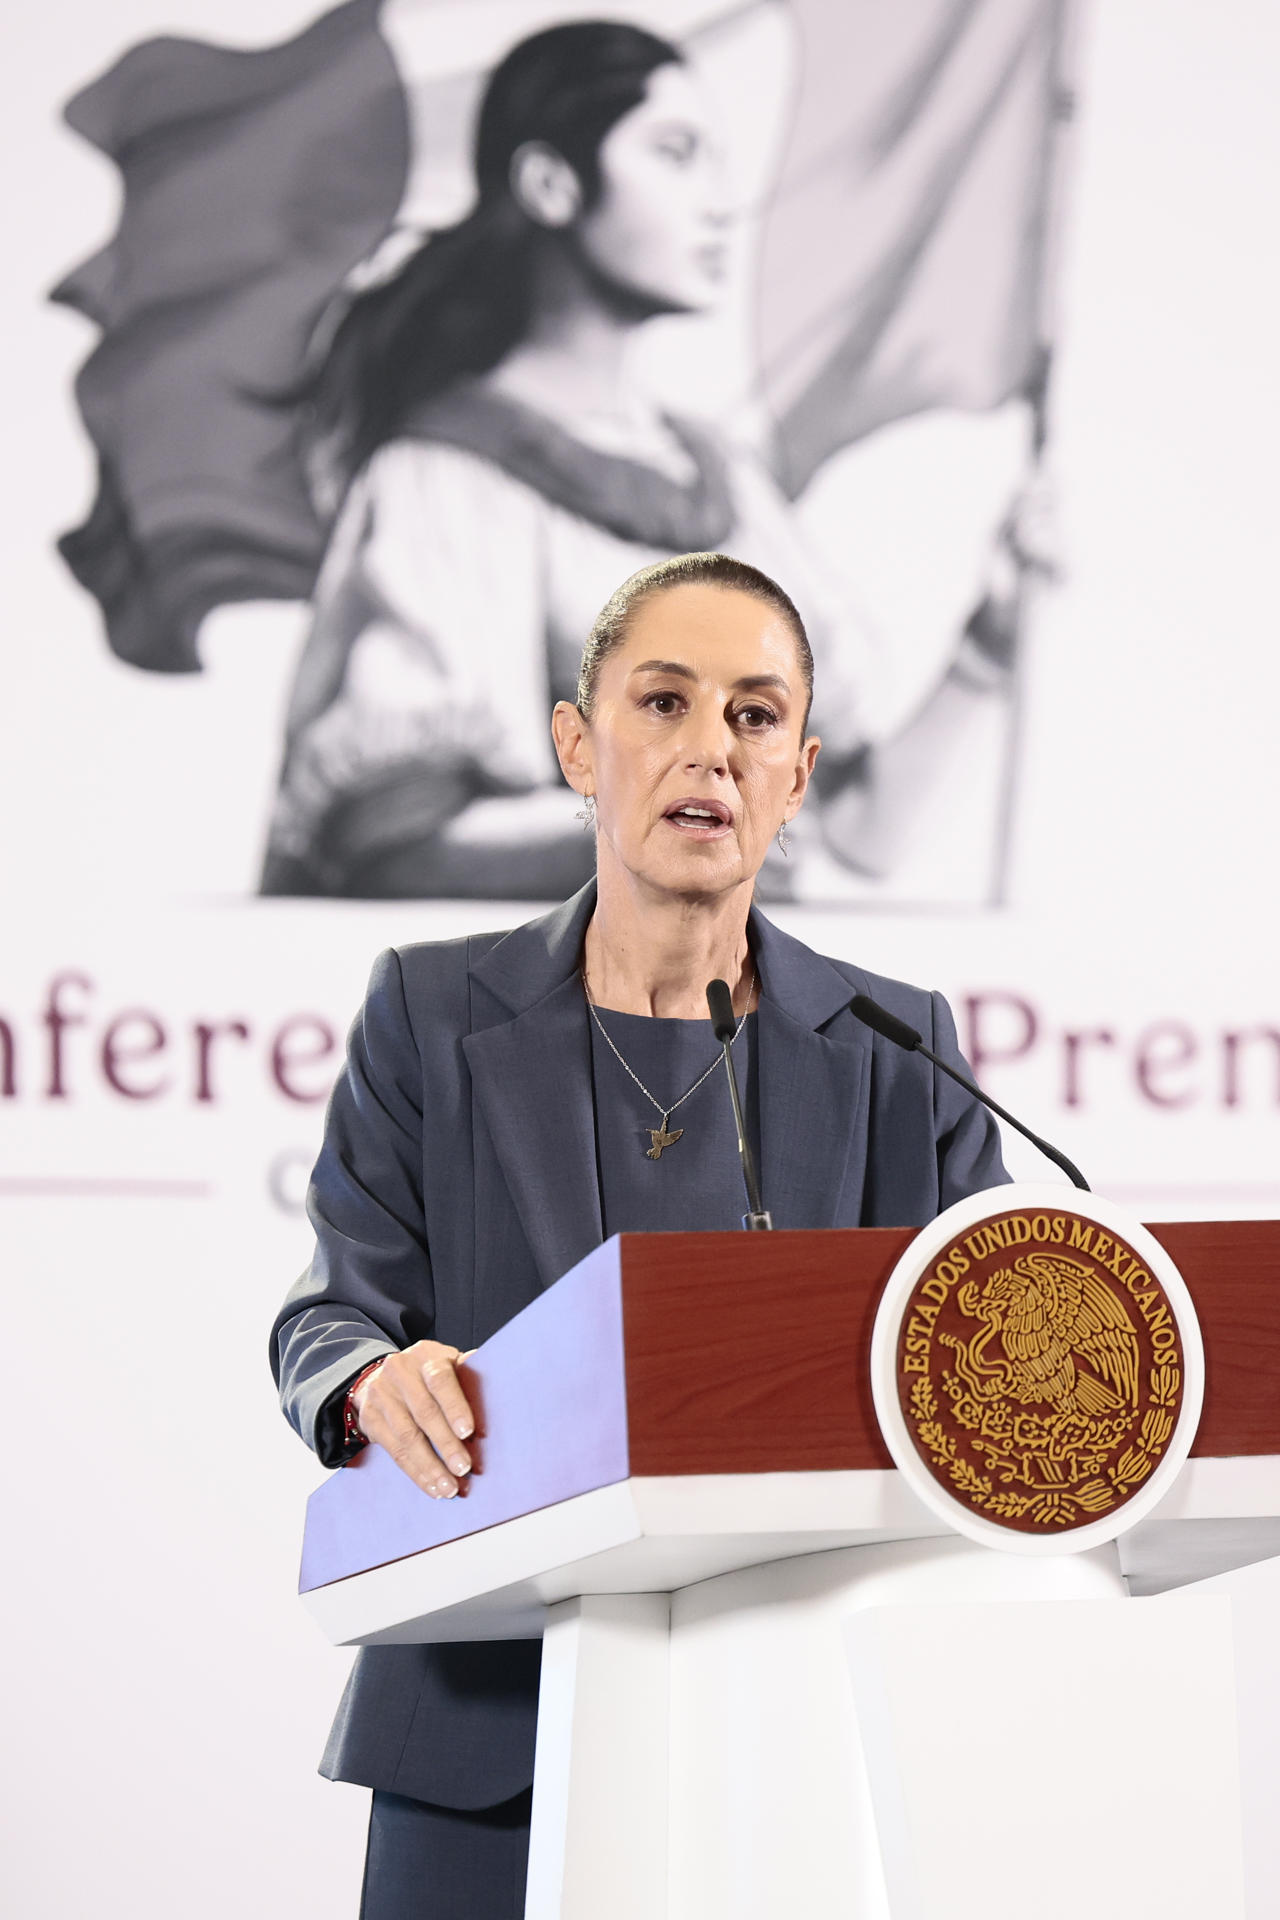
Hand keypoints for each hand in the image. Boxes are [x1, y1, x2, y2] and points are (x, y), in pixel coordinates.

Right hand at [352, 1342, 475, 1498]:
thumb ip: (469, 1377)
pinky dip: (415, 1472)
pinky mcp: (370, 1417)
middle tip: (464, 1468)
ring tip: (449, 1487)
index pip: (440, 1379)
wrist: (382, 1376)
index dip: (455, 1406)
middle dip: (445, 1444)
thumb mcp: (448, 1365)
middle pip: (424, 1412)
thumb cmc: (428, 1374)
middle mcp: (400, 1371)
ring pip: (407, 1436)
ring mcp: (381, 1394)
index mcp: (426, 1355)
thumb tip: (504, 1392)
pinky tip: (431, 1486)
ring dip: (430, 1466)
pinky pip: (394, 1451)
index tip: (469, 1431)